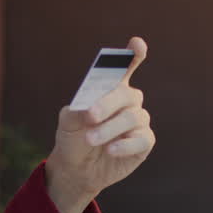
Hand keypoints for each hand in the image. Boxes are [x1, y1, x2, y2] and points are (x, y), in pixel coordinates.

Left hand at [45, 37, 154, 212]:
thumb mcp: (68, 122)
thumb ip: (78, 110)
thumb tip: (91, 108)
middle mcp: (128, 101)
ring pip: (132, 118)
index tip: (137, 44)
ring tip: (90, 139)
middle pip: (126, 94)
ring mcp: (138, 121)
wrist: (76, 168)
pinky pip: (142, 139)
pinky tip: (110, 150)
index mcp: (110, 88)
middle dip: (107, 104)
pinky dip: (124, 145)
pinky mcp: (144, 142)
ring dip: (109, 129)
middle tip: (90, 116)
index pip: (125, 66)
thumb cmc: (73, 138)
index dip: (133, 54)